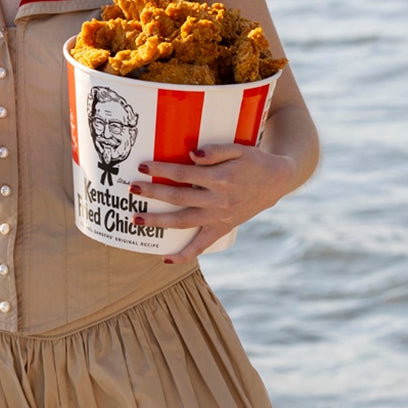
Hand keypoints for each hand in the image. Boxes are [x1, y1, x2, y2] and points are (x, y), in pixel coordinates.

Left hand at [130, 143, 297, 263]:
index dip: (162, 170)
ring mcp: (220, 217)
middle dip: (152, 194)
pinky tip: (165, 259)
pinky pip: (202, 245)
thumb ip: (216, 150)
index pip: (184, 174)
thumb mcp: (239, 148)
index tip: (143, 166)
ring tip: (136, 220)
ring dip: (158, 222)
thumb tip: (192, 154)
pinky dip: (184, 255)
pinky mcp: (222, 227)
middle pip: (178, 198)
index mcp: (221, 178)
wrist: (276, 181)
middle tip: (131, 188)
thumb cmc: (254, 161)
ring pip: (184, 222)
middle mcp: (218, 200)